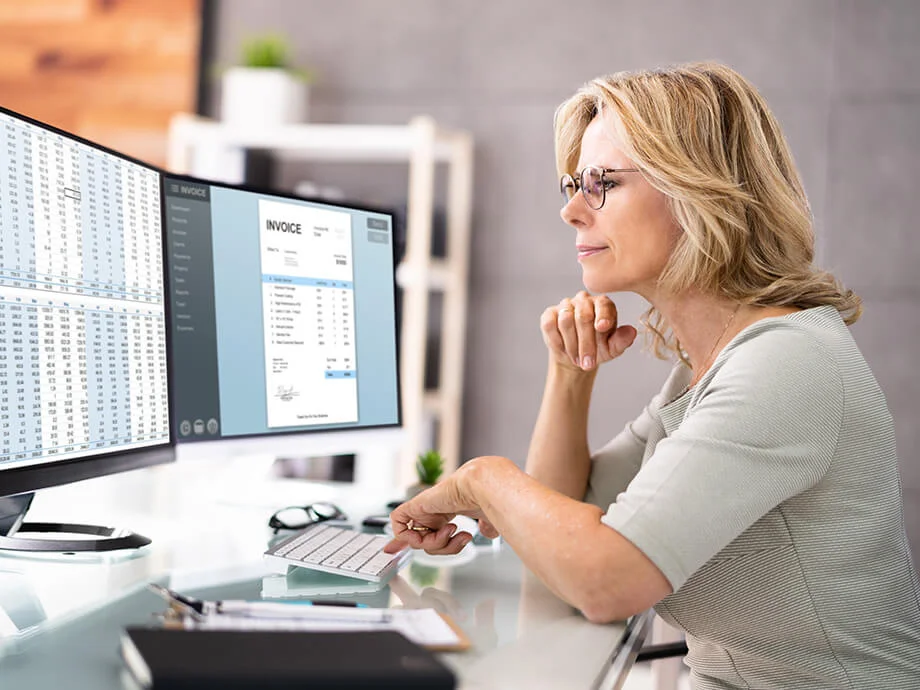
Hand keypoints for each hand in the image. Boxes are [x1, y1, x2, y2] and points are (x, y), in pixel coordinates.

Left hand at [383, 458, 502, 555]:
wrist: (480, 486)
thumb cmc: (486, 497)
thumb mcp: (487, 519)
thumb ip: (485, 527)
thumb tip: (488, 533)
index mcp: (446, 513)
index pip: (428, 532)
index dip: (427, 544)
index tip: (423, 552)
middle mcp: (433, 512)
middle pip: (427, 544)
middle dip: (446, 548)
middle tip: (462, 538)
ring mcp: (423, 509)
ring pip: (416, 540)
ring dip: (437, 544)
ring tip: (452, 529)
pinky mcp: (414, 506)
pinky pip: (398, 523)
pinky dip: (406, 536)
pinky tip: (427, 534)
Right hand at [540, 291, 636, 371]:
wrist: (576, 356)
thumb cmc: (598, 349)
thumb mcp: (612, 349)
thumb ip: (622, 340)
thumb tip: (632, 332)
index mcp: (603, 304)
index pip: (603, 305)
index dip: (602, 316)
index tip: (601, 327)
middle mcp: (584, 300)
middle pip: (583, 316)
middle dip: (586, 343)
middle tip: (588, 364)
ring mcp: (566, 305)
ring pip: (566, 320)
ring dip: (572, 345)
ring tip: (577, 359)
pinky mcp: (549, 313)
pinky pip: (550, 325)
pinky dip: (557, 340)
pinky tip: (563, 350)